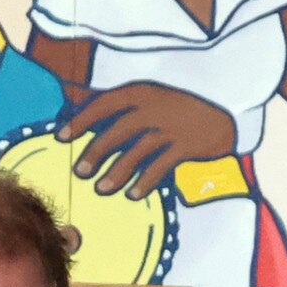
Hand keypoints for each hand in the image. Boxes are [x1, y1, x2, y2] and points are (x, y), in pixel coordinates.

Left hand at [62, 81, 242, 199]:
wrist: (225, 114)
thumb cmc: (180, 108)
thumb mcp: (152, 97)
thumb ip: (123, 106)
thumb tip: (84, 111)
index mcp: (141, 92)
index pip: (104, 104)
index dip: (80, 121)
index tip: (61, 137)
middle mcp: (154, 107)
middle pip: (118, 130)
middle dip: (96, 152)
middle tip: (79, 171)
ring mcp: (171, 127)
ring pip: (137, 151)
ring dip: (117, 171)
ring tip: (102, 188)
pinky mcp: (186, 145)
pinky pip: (161, 166)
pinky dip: (145, 181)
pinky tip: (133, 195)